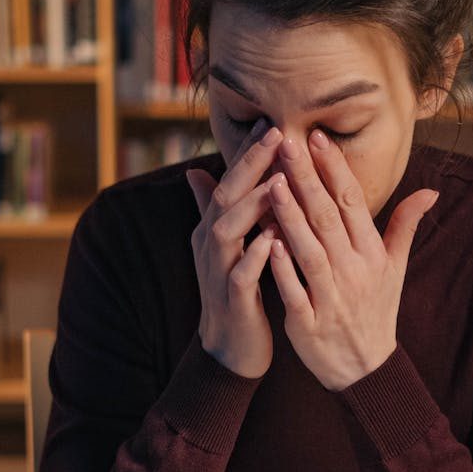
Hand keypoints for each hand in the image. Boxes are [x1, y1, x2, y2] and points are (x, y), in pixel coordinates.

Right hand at [186, 118, 285, 378]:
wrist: (230, 348)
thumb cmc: (236, 290)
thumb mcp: (224, 245)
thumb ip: (214, 209)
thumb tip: (194, 170)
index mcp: (213, 228)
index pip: (229, 181)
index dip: (249, 153)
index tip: (273, 123)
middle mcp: (210, 244)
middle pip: (225, 196)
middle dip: (250, 165)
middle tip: (276, 134)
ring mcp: (218, 271)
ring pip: (228, 231)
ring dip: (252, 205)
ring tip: (277, 180)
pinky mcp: (231, 300)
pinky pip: (240, 275)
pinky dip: (256, 256)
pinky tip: (275, 239)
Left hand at [265, 131, 438, 390]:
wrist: (365, 369)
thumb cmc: (376, 311)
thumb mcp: (395, 269)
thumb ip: (406, 226)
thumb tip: (430, 190)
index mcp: (373, 255)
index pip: (353, 203)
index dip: (335, 169)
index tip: (316, 136)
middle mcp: (354, 273)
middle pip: (329, 219)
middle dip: (308, 180)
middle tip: (287, 143)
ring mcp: (332, 299)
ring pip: (310, 251)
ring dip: (291, 218)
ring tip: (272, 184)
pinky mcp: (309, 324)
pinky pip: (294, 292)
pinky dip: (282, 269)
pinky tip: (266, 242)